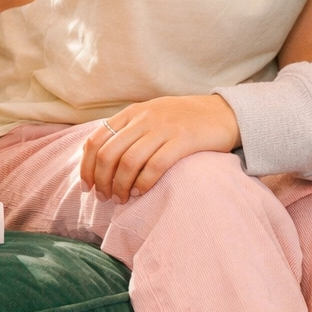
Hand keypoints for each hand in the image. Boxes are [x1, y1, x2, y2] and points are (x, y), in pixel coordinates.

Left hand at [80, 95, 241, 203]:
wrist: (225, 113)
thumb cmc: (186, 119)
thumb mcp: (153, 115)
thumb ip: (130, 130)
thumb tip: (101, 160)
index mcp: (134, 112)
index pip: (96, 140)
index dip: (86, 167)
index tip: (88, 186)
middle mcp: (145, 118)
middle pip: (108, 155)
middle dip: (101, 181)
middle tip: (106, 198)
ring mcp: (164, 128)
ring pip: (127, 163)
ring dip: (120, 187)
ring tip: (123, 199)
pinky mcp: (182, 141)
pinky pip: (154, 166)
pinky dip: (143, 183)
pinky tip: (142, 192)